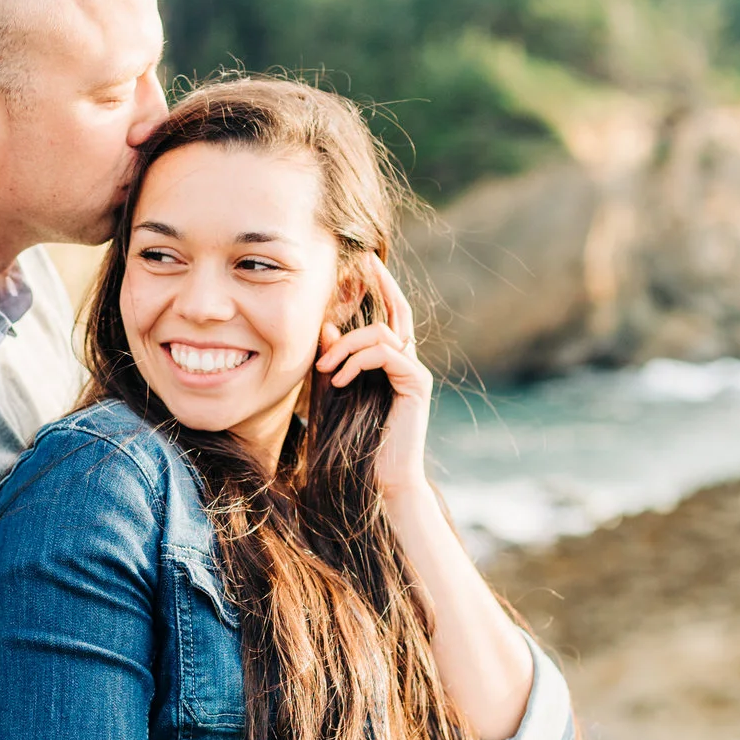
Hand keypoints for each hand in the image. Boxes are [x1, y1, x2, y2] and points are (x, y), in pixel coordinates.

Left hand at [314, 253, 430, 498]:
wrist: (380, 479)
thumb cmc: (355, 442)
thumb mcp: (335, 393)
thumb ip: (334, 362)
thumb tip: (327, 328)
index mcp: (390, 363)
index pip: (388, 315)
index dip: (379, 288)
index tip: (363, 264)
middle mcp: (406, 363)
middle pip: (398, 311)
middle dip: (381, 283)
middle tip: (363, 260)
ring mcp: (414, 372)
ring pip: (382, 333)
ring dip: (346, 346)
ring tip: (324, 369)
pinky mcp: (416, 384)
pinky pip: (386, 354)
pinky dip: (358, 361)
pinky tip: (339, 380)